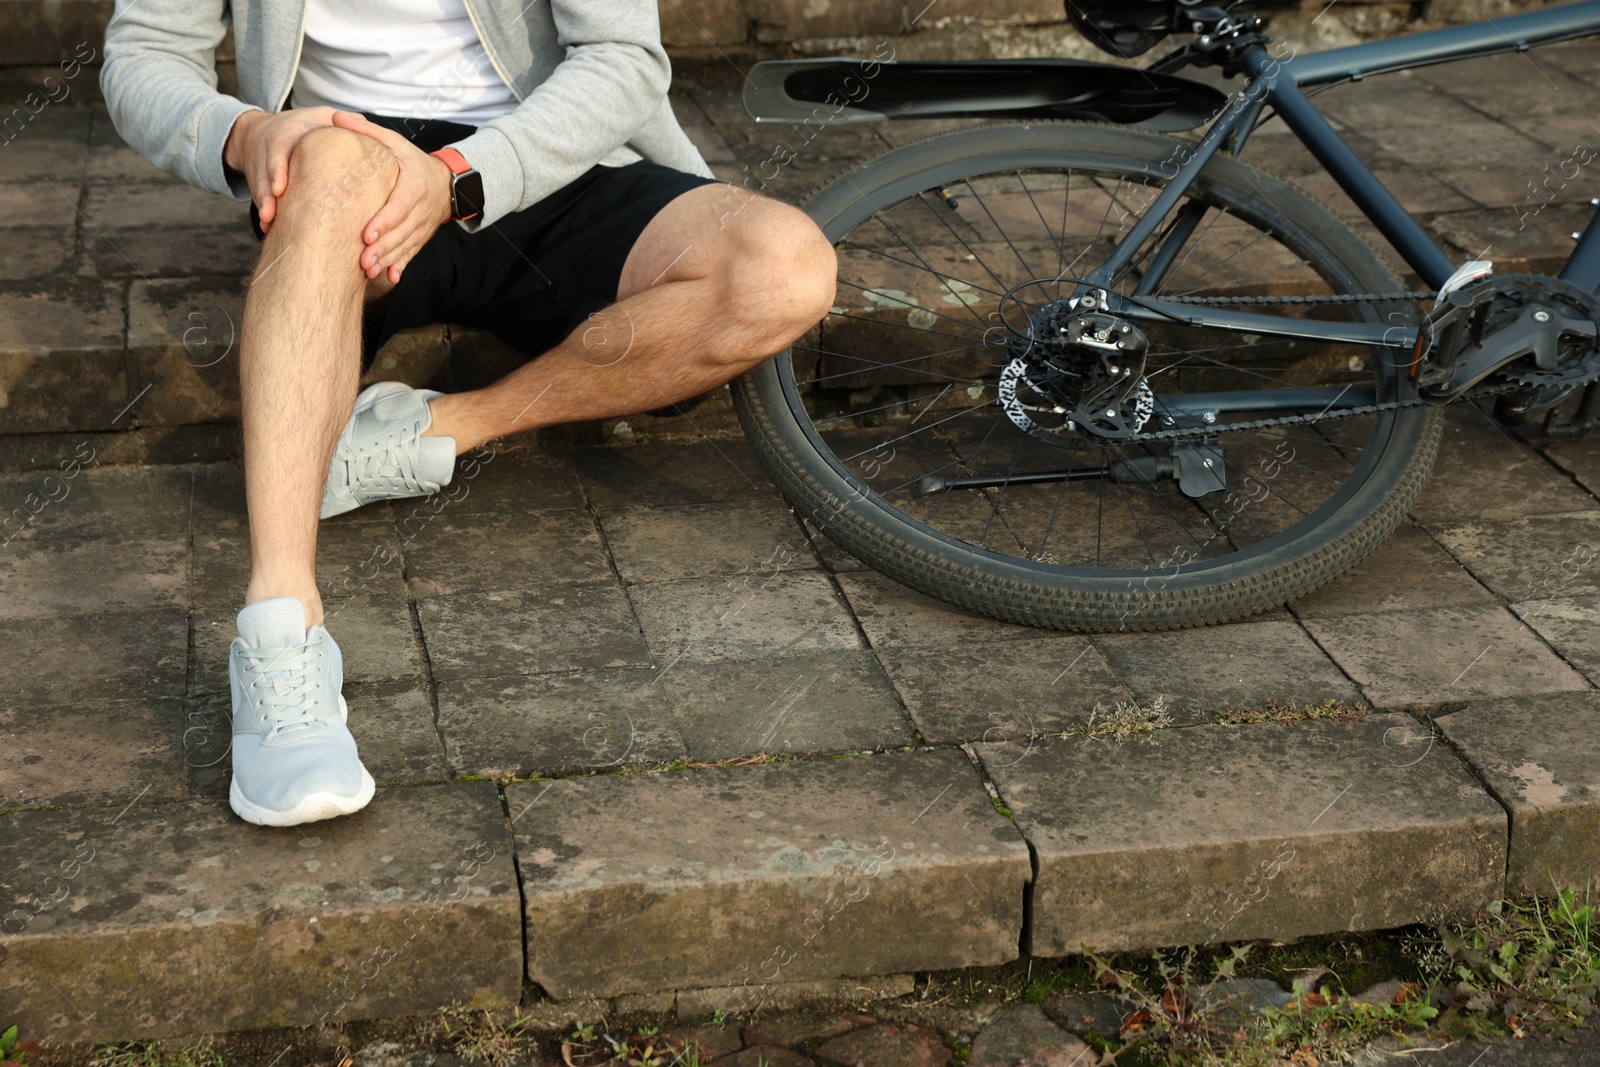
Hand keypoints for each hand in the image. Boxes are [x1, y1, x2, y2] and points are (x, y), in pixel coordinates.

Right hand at [223, 106, 339, 232]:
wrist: (256, 133)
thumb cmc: (300, 126)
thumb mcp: (319, 116)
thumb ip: (343, 120)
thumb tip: (369, 130)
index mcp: (284, 135)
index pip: (277, 152)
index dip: (277, 170)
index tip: (280, 189)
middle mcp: (268, 153)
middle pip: (264, 176)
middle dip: (266, 196)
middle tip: (271, 216)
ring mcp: (261, 170)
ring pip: (260, 190)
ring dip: (264, 209)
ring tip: (269, 226)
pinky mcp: (259, 185)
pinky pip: (261, 199)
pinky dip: (266, 215)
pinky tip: (270, 230)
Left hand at [330, 110, 454, 283]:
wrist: (446, 183)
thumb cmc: (412, 161)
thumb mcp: (395, 141)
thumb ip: (367, 131)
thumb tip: (336, 117)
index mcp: (414, 185)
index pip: (400, 206)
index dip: (385, 222)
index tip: (367, 234)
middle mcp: (421, 208)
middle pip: (401, 232)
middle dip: (382, 247)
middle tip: (362, 260)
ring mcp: (422, 226)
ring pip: (406, 246)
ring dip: (388, 259)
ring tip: (369, 270)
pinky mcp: (421, 237)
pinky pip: (412, 253)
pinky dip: (401, 266)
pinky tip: (389, 277)